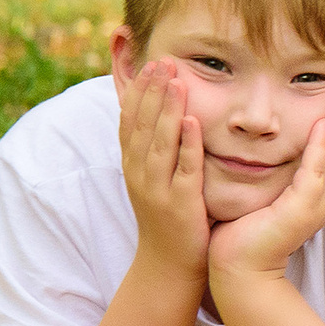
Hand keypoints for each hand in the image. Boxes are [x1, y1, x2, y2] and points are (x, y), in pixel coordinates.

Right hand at [118, 58, 209, 286]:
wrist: (169, 265)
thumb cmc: (168, 216)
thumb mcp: (154, 177)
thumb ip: (155, 146)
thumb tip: (160, 112)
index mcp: (133, 165)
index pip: (130, 120)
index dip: (138, 91)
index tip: (150, 63)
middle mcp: (139, 174)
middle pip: (142, 125)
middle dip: (152, 91)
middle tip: (163, 60)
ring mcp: (158, 189)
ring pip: (160, 143)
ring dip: (167, 110)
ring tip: (176, 81)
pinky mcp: (180, 203)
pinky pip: (184, 169)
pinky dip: (188, 145)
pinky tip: (194, 122)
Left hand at [208, 89, 324, 278]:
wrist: (238, 268)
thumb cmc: (247, 231)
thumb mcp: (270, 193)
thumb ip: (280, 171)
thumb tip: (274, 144)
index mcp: (320, 196)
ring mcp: (316, 206)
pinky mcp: (300, 211)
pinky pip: (315, 173)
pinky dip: (321, 149)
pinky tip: (322, 126)